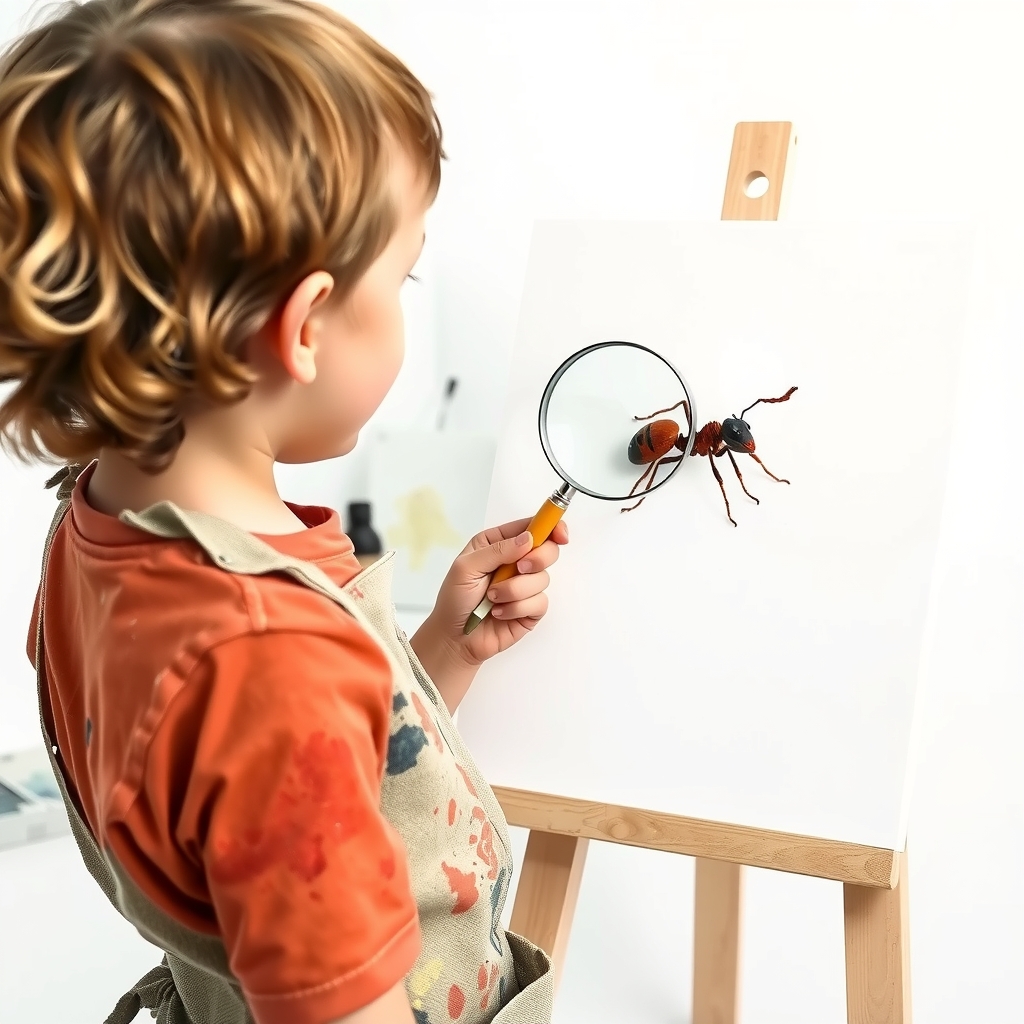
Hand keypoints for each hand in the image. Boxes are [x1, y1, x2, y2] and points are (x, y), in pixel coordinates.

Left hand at [409, 518, 568, 711]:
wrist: (455, 638)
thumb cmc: (454, 599)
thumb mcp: (466, 567)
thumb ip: (497, 550)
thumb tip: (528, 539)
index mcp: (499, 543)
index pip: (532, 527)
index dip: (551, 526)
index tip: (559, 534)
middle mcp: (515, 561)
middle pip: (548, 550)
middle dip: (537, 559)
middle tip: (519, 568)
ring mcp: (525, 585)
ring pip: (543, 579)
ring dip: (515, 590)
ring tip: (493, 598)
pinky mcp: (530, 608)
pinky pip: (539, 602)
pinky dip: (517, 608)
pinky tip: (499, 613)